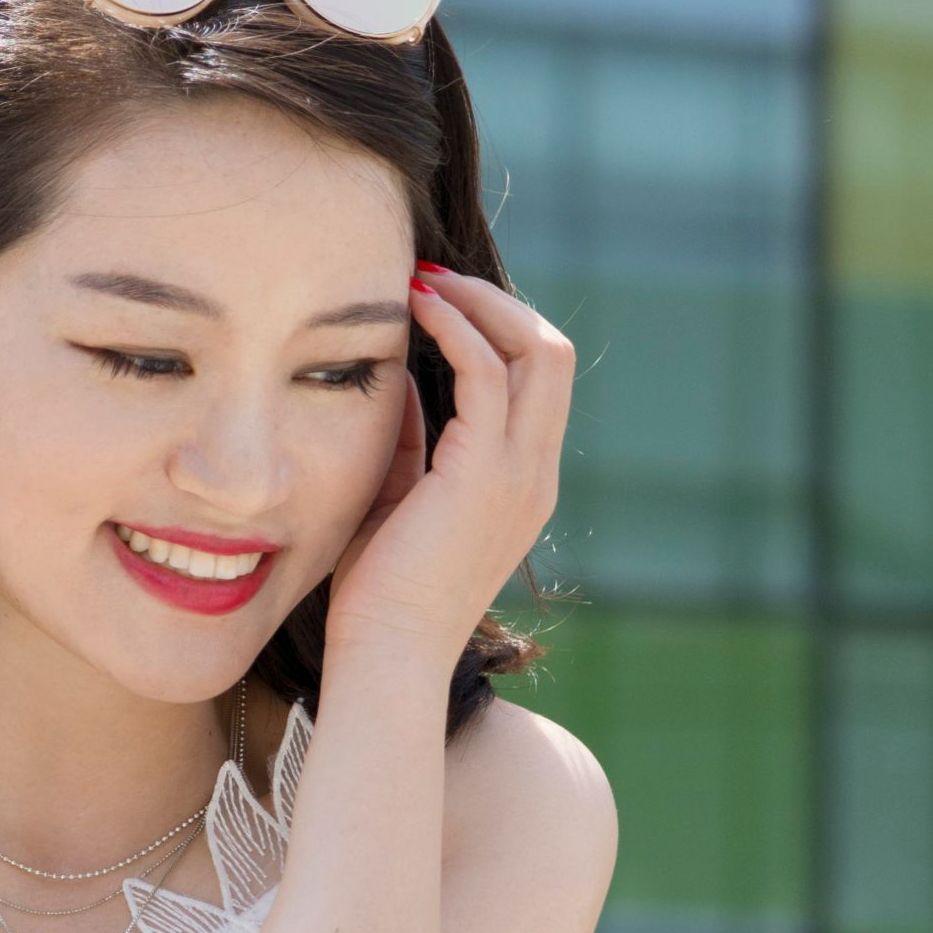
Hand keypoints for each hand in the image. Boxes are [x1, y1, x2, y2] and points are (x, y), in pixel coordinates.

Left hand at [324, 263, 575, 668]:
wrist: (385, 655)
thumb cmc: (380, 592)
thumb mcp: (400, 498)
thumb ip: (413, 440)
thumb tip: (403, 376)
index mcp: (522, 483)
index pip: (537, 381)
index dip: (496, 330)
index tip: (438, 301)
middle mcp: (536, 473)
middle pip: (552, 353)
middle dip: (496, 302)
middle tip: (434, 277)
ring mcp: (521, 474)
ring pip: (537, 350)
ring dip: (479, 303)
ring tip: (425, 281)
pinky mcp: (486, 473)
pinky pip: (487, 372)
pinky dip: (454, 327)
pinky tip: (414, 309)